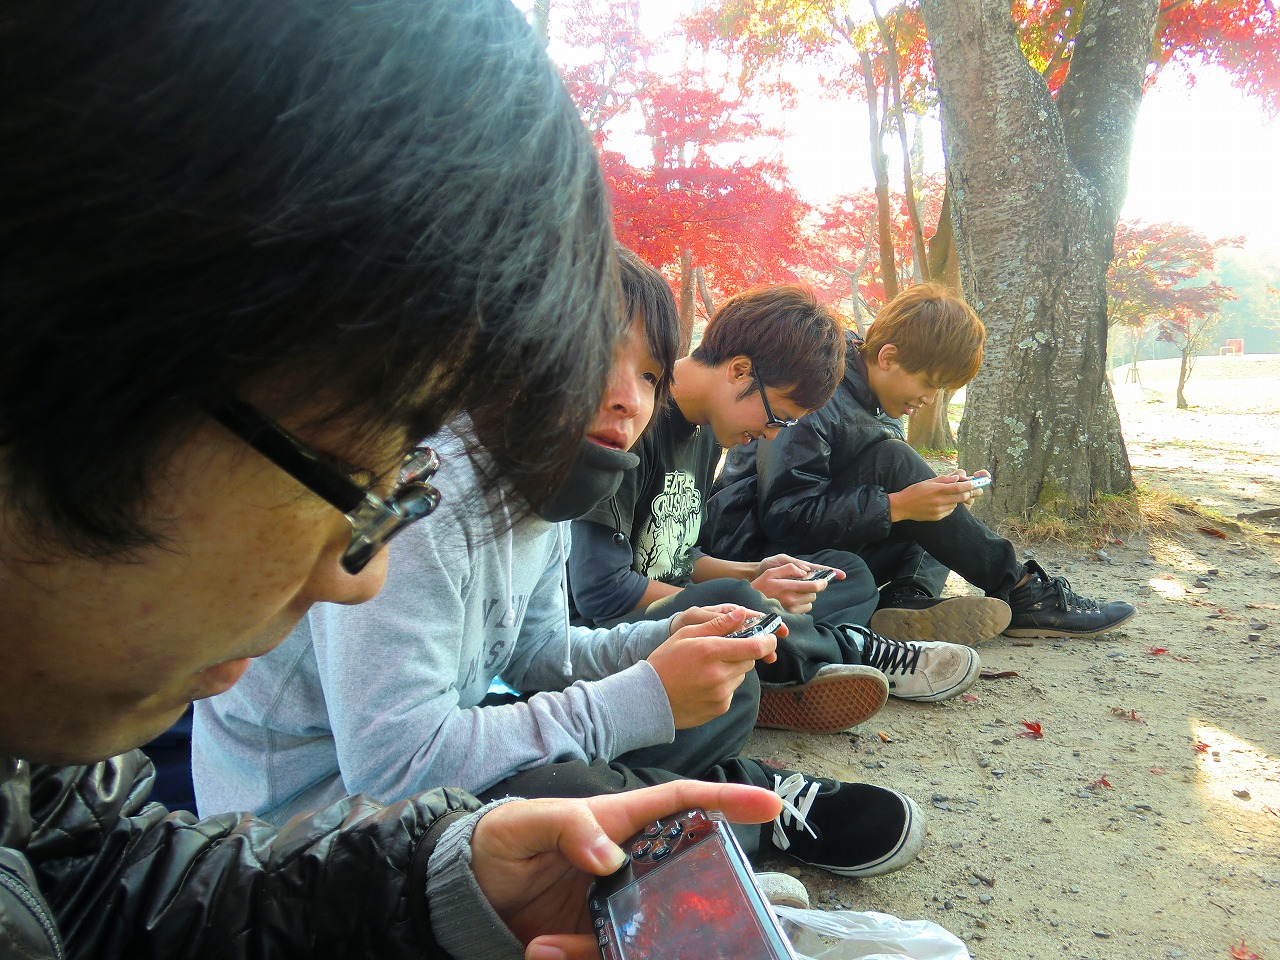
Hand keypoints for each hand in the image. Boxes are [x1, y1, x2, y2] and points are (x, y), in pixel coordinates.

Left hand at [469, 781, 782, 959]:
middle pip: (682, 874)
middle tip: (694, 919)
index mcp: (618, 821)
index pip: (681, 804)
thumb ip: (567, 826)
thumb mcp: (524, 824)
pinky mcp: (597, 938)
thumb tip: (609, 854)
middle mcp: (627, 863)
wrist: (464, 892)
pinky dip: (582, 959)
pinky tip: (541, 949)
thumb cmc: (498, 842)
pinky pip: (610, 955)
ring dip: (616, 944)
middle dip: (694, 897)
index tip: (768, 803)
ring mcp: (616, 903)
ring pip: (651, 928)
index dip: (725, 800)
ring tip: (551, 943)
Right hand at [649, 607, 778, 727]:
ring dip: (732, 669)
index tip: (769, 637)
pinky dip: (724, 685)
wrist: (648, 699)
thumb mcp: (686, 635)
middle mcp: (720, 674)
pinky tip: (703, 684)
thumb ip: (717, 624)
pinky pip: (732, 691)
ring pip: (741, 675)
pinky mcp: (720, 708)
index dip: (768, 641)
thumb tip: (741, 613)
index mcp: (711, 651)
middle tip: (721, 652)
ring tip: (707, 670)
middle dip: (743, 653)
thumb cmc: (665, 662)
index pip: (755, 647)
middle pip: (750, 660)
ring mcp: (721, 694)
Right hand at [751, 558, 824, 613]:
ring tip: (795, 593)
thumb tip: (805, 572)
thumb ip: (789, 568)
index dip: (822, 583)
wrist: (750, 602)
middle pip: (813, 595)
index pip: (812, 586)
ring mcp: (790, 610)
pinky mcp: (790, 616)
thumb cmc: (761, 585)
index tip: (823, 580)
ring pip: (810, 603)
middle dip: (812, 589)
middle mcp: (790, 600)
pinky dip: (802, 605)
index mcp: (786, 587)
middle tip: (803, 585)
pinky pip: (804, 610)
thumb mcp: (771, 571)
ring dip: (807, 597)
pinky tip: (793, 601)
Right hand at [888, 473, 986, 521]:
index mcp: (938, 490)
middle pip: (961, 497)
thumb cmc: (914, 491)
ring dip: (955, 500)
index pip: (958, 487)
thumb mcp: (928, 482)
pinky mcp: (937, 517)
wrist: (902, 506)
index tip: (973, 484)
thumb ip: (943, 480)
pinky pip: (949, 511)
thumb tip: (957, 478)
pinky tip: (940, 504)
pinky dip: (949, 507)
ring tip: (946, 497)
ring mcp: (939, 510)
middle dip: (966, 493)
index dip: (968, 485)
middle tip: (965, 490)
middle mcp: (940, 501)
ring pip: (955, 505)